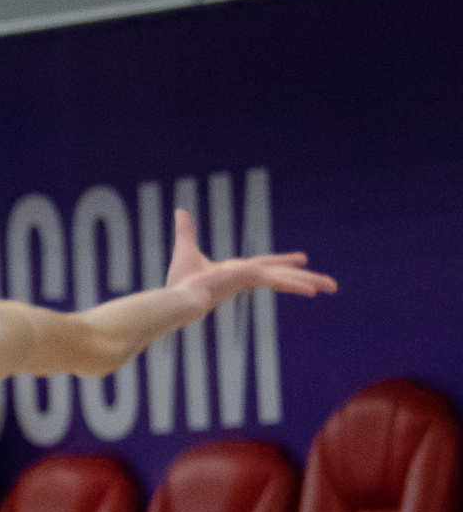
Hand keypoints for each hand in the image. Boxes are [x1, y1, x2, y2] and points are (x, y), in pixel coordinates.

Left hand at [164, 209, 335, 313]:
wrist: (179, 300)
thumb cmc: (179, 283)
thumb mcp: (186, 250)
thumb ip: (186, 231)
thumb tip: (180, 211)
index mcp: (237, 273)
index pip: (266, 268)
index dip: (283, 264)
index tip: (301, 261)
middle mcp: (247, 276)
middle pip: (282, 275)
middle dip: (304, 277)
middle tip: (327, 284)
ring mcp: (251, 278)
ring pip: (286, 279)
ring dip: (309, 282)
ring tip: (333, 287)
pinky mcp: (251, 279)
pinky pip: (278, 280)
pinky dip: (296, 284)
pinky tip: (313, 291)